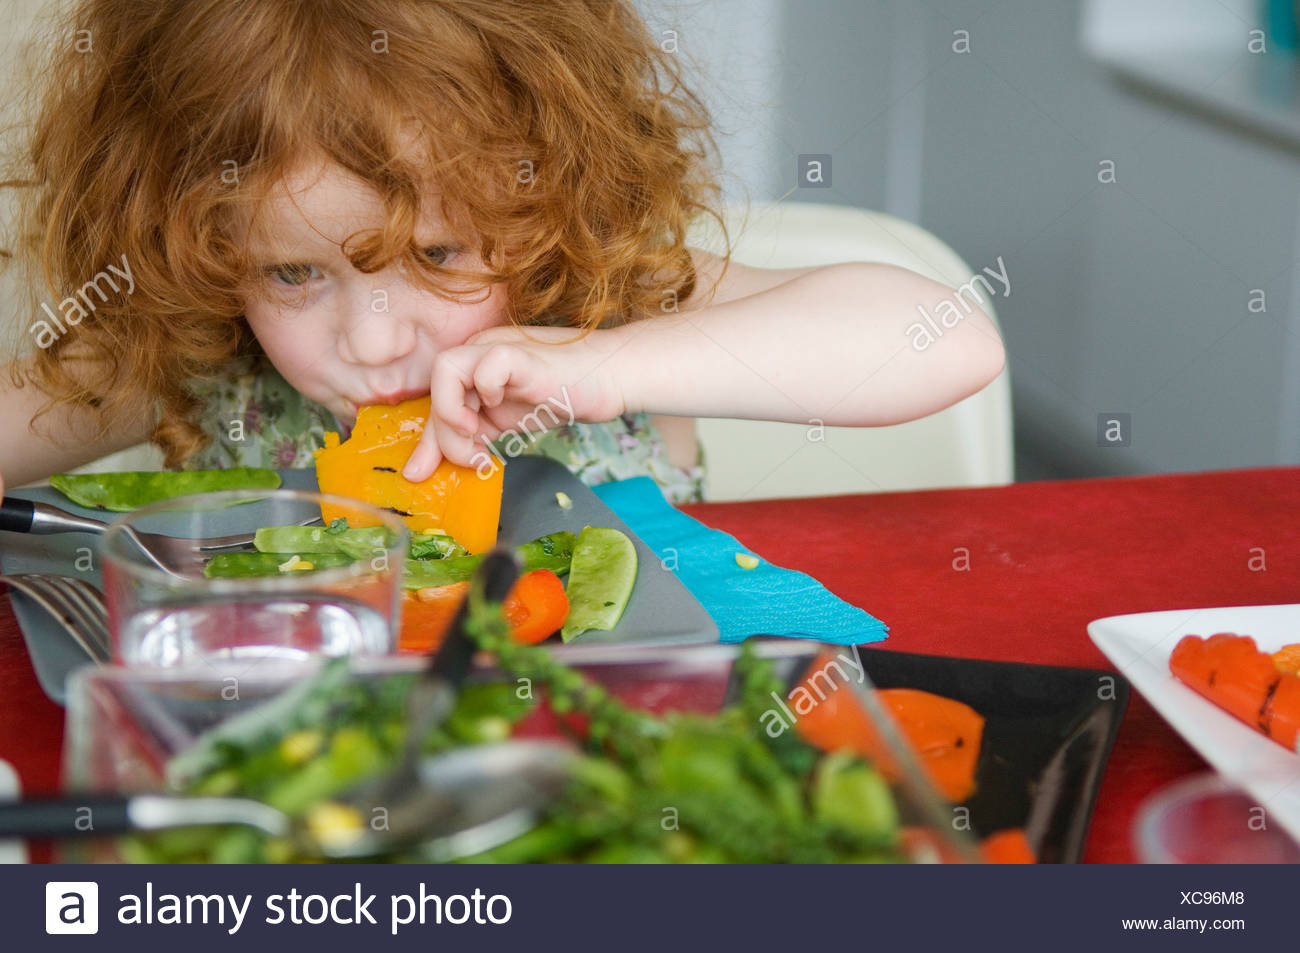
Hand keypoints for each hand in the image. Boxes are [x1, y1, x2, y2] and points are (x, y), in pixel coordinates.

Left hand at [401, 324, 626, 479]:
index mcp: (471, 366)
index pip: (433, 400)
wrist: (611, 376)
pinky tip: (501, 408)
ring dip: (452, 412)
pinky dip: (485, 392)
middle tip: (473, 459)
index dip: (429, 438)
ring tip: (477, 436)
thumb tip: (420, 470)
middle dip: (443, 436)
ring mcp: (497, 347)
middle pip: (433, 389)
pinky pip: (484, 366)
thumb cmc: (562, 394)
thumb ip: (465, 439)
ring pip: (445, 369)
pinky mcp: (519, 353)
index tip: (426, 471)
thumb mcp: (501, 424)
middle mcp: (478, 350)